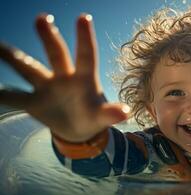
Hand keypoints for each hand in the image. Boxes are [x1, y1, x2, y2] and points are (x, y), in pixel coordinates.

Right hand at [0, 14, 128, 141]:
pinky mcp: (33, 102)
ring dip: (13, 57)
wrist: (78, 129)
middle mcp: (64, 77)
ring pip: (28, 68)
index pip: (86, 55)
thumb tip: (125, 113)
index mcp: (84, 79)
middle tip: (42, 18)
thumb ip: (111, 113)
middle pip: (56, 54)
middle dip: (49, 37)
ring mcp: (47, 88)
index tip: (84, 17)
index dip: (85, 38)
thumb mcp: (102, 116)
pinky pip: (15, 96)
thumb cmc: (93, 116)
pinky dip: (2, 94)